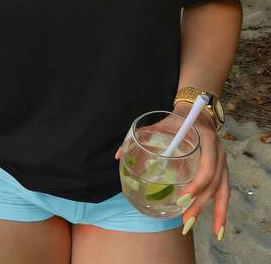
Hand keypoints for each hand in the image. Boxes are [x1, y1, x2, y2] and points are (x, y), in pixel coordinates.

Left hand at [114, 103, 228, 241]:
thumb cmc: (177, 120)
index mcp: (206, 139)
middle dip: (200, 203)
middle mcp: (219, 151)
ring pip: (222, 190)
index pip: (207, 165)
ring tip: (196, 228)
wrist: (197, 112)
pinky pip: (224, 192)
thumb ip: (142, 137)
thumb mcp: (162, 124)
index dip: (198, 183)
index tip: (183, 197)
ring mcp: (223, 161)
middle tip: (185, 220)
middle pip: (214, 182)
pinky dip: (221, 211)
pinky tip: (218, 229)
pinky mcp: (222, 169)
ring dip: (213, 212)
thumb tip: (118, 155)